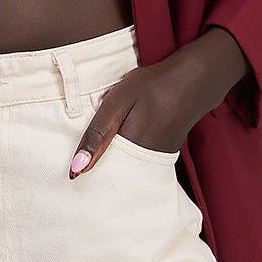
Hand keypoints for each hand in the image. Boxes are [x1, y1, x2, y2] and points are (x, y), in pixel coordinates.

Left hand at [68, 26, 248, 175]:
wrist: (193, 81)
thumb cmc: (153, 86)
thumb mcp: (118, 102)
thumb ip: (97, 134)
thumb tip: (76, 169)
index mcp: (131, 152)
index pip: (99, 176)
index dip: (83, 175)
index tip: (68, 176)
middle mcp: (145, 164)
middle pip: (112, 180)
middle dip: (94, 176)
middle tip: (77, 170)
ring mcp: (156, 161)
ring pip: (125, 173)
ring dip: (109, 169)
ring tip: (93, 161)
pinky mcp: (162, 156)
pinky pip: (136, 166)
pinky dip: (123, 161)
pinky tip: (116, 149)